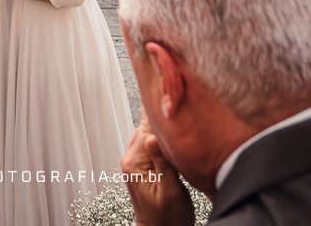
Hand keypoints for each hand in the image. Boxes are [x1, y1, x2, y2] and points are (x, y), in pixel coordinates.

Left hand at [120, 110, 193, 225]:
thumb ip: (162, 164)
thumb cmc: (167, 218)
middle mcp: (131, 159)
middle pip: (147, 127)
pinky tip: (175, 134)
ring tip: (179, 114)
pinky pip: (153, 142)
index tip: (170, 97)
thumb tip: (154, 138)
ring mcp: (136, 160)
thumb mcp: (170, 191)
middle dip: (163, 117)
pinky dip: (164, 136)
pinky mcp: (144, 163)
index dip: (161, 114)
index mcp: (134, 163)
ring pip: (150, 132)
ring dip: (164, 126)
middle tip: (179, 101)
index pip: (147, 129)